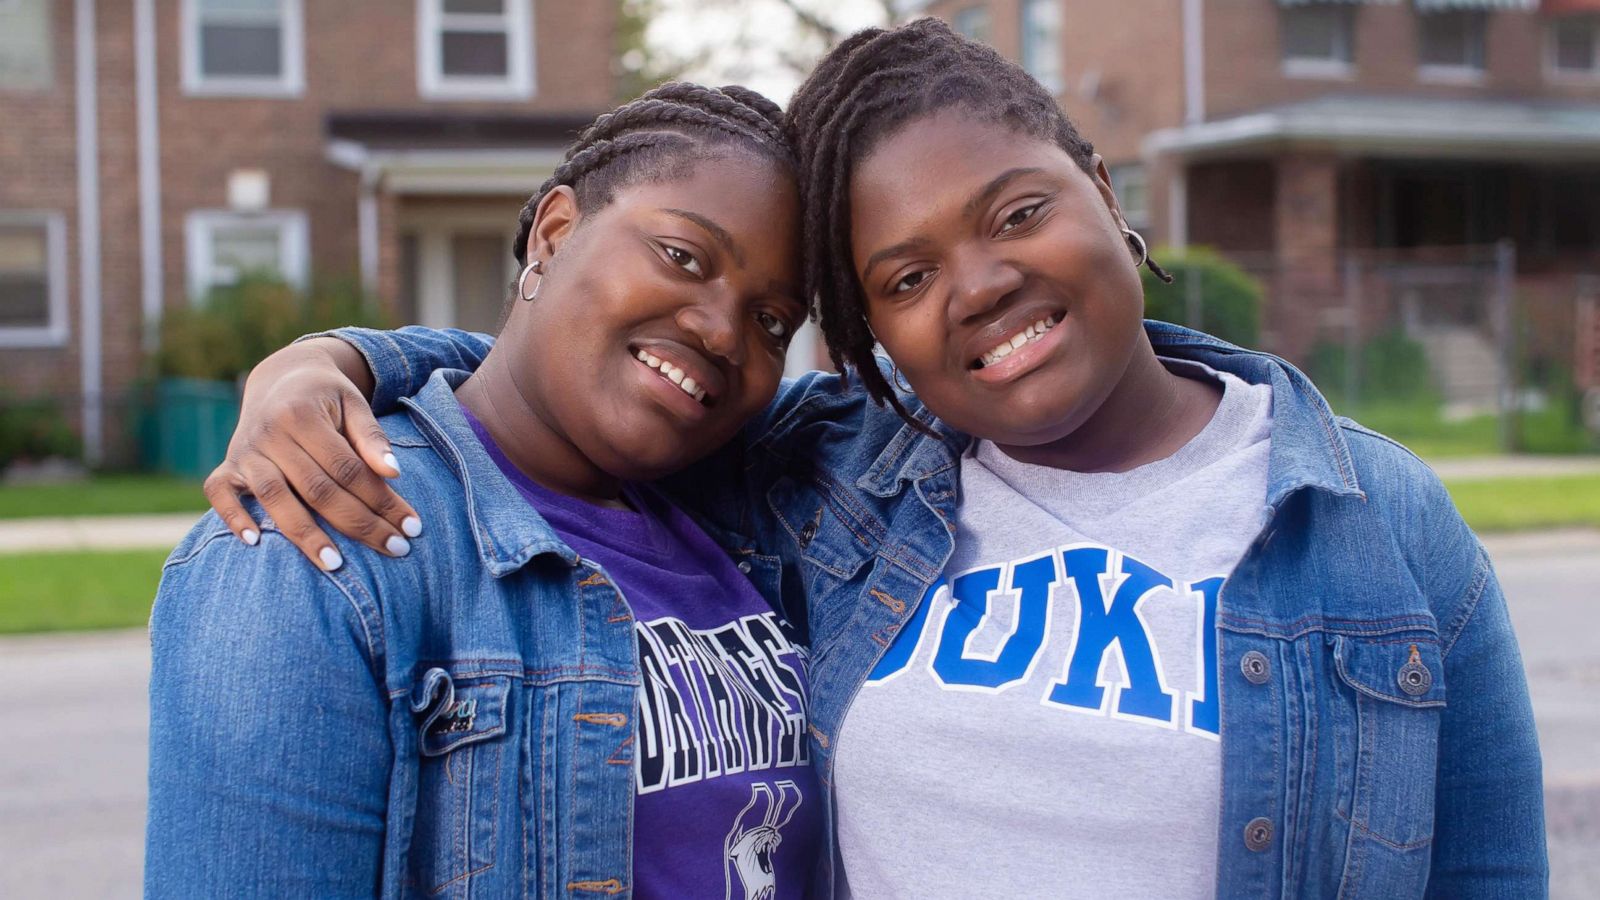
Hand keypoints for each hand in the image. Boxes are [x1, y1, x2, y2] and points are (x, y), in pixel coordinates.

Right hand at [203, 338, 421, 570]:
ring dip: (305, 534)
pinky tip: (255, 543)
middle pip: (317, 489)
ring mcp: (244, 452)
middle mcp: (270, 434)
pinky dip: (233, 518)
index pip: (348, 468)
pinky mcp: (227, 466)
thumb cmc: (326, 397)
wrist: (281, 378)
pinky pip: (219, 493)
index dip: (381, 499)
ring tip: (335, 565)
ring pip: (275, 498)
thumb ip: (371, 437)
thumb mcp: (353, 403)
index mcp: (303, 416)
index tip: (410, 526)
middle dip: (359, 524)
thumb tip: (393, 472)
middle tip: (395, 550)